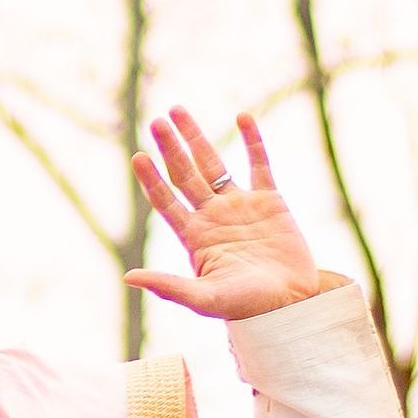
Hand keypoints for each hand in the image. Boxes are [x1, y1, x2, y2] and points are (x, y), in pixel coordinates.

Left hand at [128, 108, 319, 321]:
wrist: (290, 305)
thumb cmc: (247, 307)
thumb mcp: (204, 299)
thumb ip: (168, 286)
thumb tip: (128, 277)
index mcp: (195, 237)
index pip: (166, 202)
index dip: (152, 180)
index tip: (138, 156)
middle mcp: (213, 217)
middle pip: (185, 175)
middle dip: (171, 149)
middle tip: (157, 122)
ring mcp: (240, 207)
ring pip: (214, 164)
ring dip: (196, 138)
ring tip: (177, 111)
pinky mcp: (270, 202)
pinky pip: (259, 164)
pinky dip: (253, 141)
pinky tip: (243, 117)